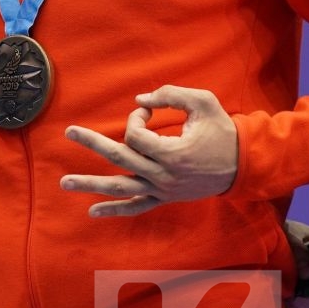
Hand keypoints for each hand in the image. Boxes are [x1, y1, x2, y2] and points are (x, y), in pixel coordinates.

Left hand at [61, 85, 238, 217]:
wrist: (244, 164)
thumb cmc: (223, 130)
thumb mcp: (204, 102)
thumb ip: (171, 95)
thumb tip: (138, 101)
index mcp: (172, 153)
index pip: (137, 135)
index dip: (136, 118)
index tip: (147, 111)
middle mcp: (163, 175)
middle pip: (120, 158)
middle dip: (93, 143)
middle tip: (69, 132)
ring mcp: (162, 189)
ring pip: (121, 188)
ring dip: (91, 185)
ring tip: (64, 183)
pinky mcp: (165, 198)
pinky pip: (137, 207)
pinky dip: (115, 211)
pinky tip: (92, 212)